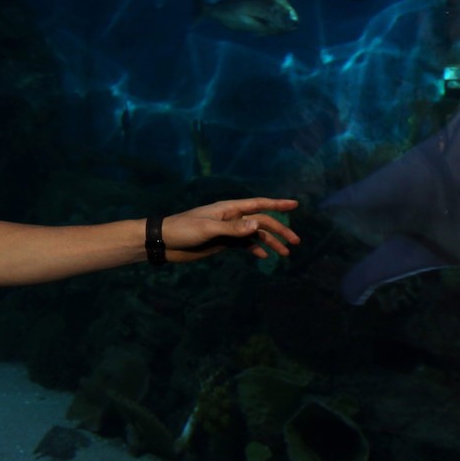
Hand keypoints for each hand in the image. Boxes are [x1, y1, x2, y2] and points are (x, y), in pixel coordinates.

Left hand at [162, 198, 299, 262]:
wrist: (164, 242)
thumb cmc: (182, 230)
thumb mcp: (208, 229)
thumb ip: (232, 228)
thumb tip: (257, 224)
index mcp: (228, 209)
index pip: (258, 205)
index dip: (278, 204)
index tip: (295, 204)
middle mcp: (231, 218)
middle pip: (261, 222)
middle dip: (280, 230)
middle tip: (295, 242)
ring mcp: (227, 230)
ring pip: (255, 235)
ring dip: (270, 242)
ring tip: (285, 254)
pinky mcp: (222, 242)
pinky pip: (244, 244)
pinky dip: (255, 249)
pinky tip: (264, 256)